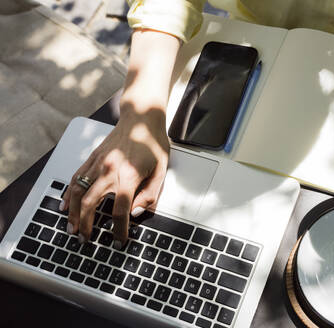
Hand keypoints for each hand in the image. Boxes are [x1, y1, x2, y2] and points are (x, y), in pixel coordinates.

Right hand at [61, 105, 169, 248]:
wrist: (141, 118)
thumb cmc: (153, 143)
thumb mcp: (161, 171)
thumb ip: (150, 194)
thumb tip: (136, 212)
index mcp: (128, 175)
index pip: (120, 210)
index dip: (119, 229)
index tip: (119, 241)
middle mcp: (109, 170)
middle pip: (91, 204)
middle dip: (87, 225)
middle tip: (86, 240)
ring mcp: (97, 163)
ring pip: (78, 192)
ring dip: (73, 213)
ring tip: (72, 228)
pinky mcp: (92, 157)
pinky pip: (75, 177)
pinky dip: (68, 193)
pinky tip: (65, 205)